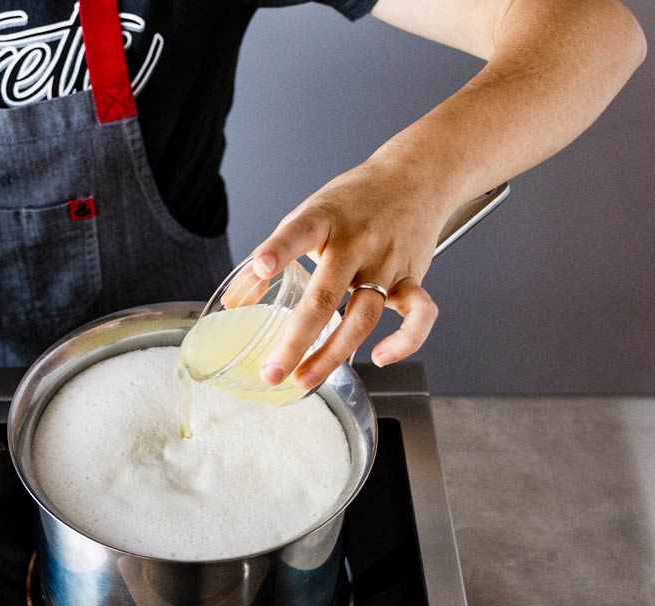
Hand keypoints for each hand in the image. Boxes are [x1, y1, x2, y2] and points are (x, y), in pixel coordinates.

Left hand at [239, 162, 454, 388]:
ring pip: (363, 317)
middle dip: (296, 340)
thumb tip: (234, 302)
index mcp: (325, 220)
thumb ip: (271, 255)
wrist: (414, 178)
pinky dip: (406, 341)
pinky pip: (420, 315)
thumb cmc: (353, 202)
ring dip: (333, 354)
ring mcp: (387, 263)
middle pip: (326, 297)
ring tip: (304, 379)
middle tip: (272, 371)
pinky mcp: (413, 277)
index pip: (299, 231)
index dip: (279, 249)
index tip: (261, 267)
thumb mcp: (307, 216)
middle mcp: (357, 243)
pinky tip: (379, 358)